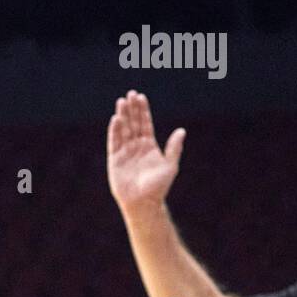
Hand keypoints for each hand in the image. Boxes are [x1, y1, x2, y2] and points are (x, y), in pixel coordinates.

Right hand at [107, 90, 184, 213]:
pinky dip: (115, 130)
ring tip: (121, 102)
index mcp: (149, 146)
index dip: (143, 111)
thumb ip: (174, 148)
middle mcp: (136, 146)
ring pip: (123, 129)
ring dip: (122, 116)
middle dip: (132, 109)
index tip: (141, 97)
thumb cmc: (158, 186)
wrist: (143, 202)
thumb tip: (182, 130)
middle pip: (133, 123)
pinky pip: (114, 141)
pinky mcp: (115, 159)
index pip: (145, 124)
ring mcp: (125, 152)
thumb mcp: (170, 165)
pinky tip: (116, 119)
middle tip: (130, 94)